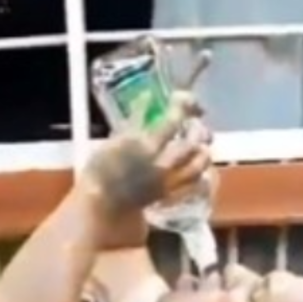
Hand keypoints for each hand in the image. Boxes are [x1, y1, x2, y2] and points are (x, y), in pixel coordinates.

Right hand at [81, 92, 210, 225]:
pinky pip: (192, 185)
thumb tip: (146, 98)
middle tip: (193, 123)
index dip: (182, 106)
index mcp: (144, 145)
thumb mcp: (112, 140)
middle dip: (196, 130)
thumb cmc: (101, 169)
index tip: (182, 98)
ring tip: (200, 145)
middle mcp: (160, 163)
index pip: (172, 121)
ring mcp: (167, 181)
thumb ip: (132, 120)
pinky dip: (198, 174)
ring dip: (202, 152)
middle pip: (191, 144)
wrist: (101, 203)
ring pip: (197, 165)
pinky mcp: (169, 196)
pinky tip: (196, 167)